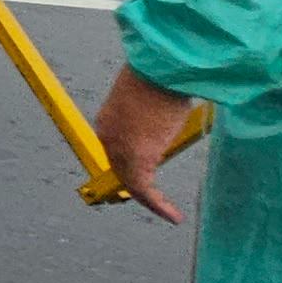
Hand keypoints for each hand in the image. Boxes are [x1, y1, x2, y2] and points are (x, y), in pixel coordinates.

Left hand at [94, 65, 202, 224]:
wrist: (160, 67)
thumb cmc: (162, 73)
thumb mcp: (154, 94)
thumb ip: (156, 111)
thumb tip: (172, 113)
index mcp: (109, 119)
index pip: (118, 150)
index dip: (133, 167)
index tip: (148, 179)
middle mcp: (108, 136)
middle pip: (123, 169)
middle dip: (140, 188)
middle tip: (158, 204)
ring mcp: (119, 149)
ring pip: (133, 183)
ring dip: (151, 200)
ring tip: (169, 212)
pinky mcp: (136, 158)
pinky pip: (143, 190)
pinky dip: (158, 205)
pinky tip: (174, 215)